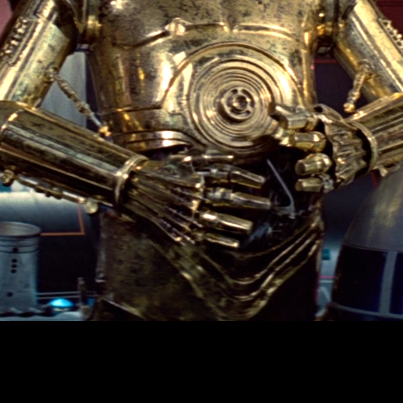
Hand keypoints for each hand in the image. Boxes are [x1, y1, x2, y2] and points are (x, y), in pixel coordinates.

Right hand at [122, 150, 272, 248]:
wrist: (134, 187)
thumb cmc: (162, 170)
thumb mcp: (185, 158)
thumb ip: (209, 158)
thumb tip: (232, 159)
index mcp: (198, 176)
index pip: (229, 177)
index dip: (247, 180)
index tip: (263, 184)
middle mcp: (195, 195)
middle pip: (228, 198)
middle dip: (249, 202)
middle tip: (267, 205)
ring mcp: (188, 212)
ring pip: (218, 219)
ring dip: (236, 224)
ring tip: (251, 227)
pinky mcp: (180, 226)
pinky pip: (204, 236)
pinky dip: (220, 240)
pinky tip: (234, 243)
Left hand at [272, 104, 368, 192]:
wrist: (363, 145)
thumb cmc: (330, 128)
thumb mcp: (317, 117)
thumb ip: (292, 114)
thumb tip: (269, 107)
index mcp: (322, 123)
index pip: (307, 120)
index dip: (295, 121)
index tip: (283, 122)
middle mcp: (328, 141)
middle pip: (316, 140)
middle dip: (303, 140)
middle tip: (291, 140)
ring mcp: (332, 160)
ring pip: (321, 162)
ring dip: (310, 164)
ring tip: (299, 167)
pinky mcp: (334, 177)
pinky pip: (323, 182)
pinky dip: (312, 184)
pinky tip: (299, 185)